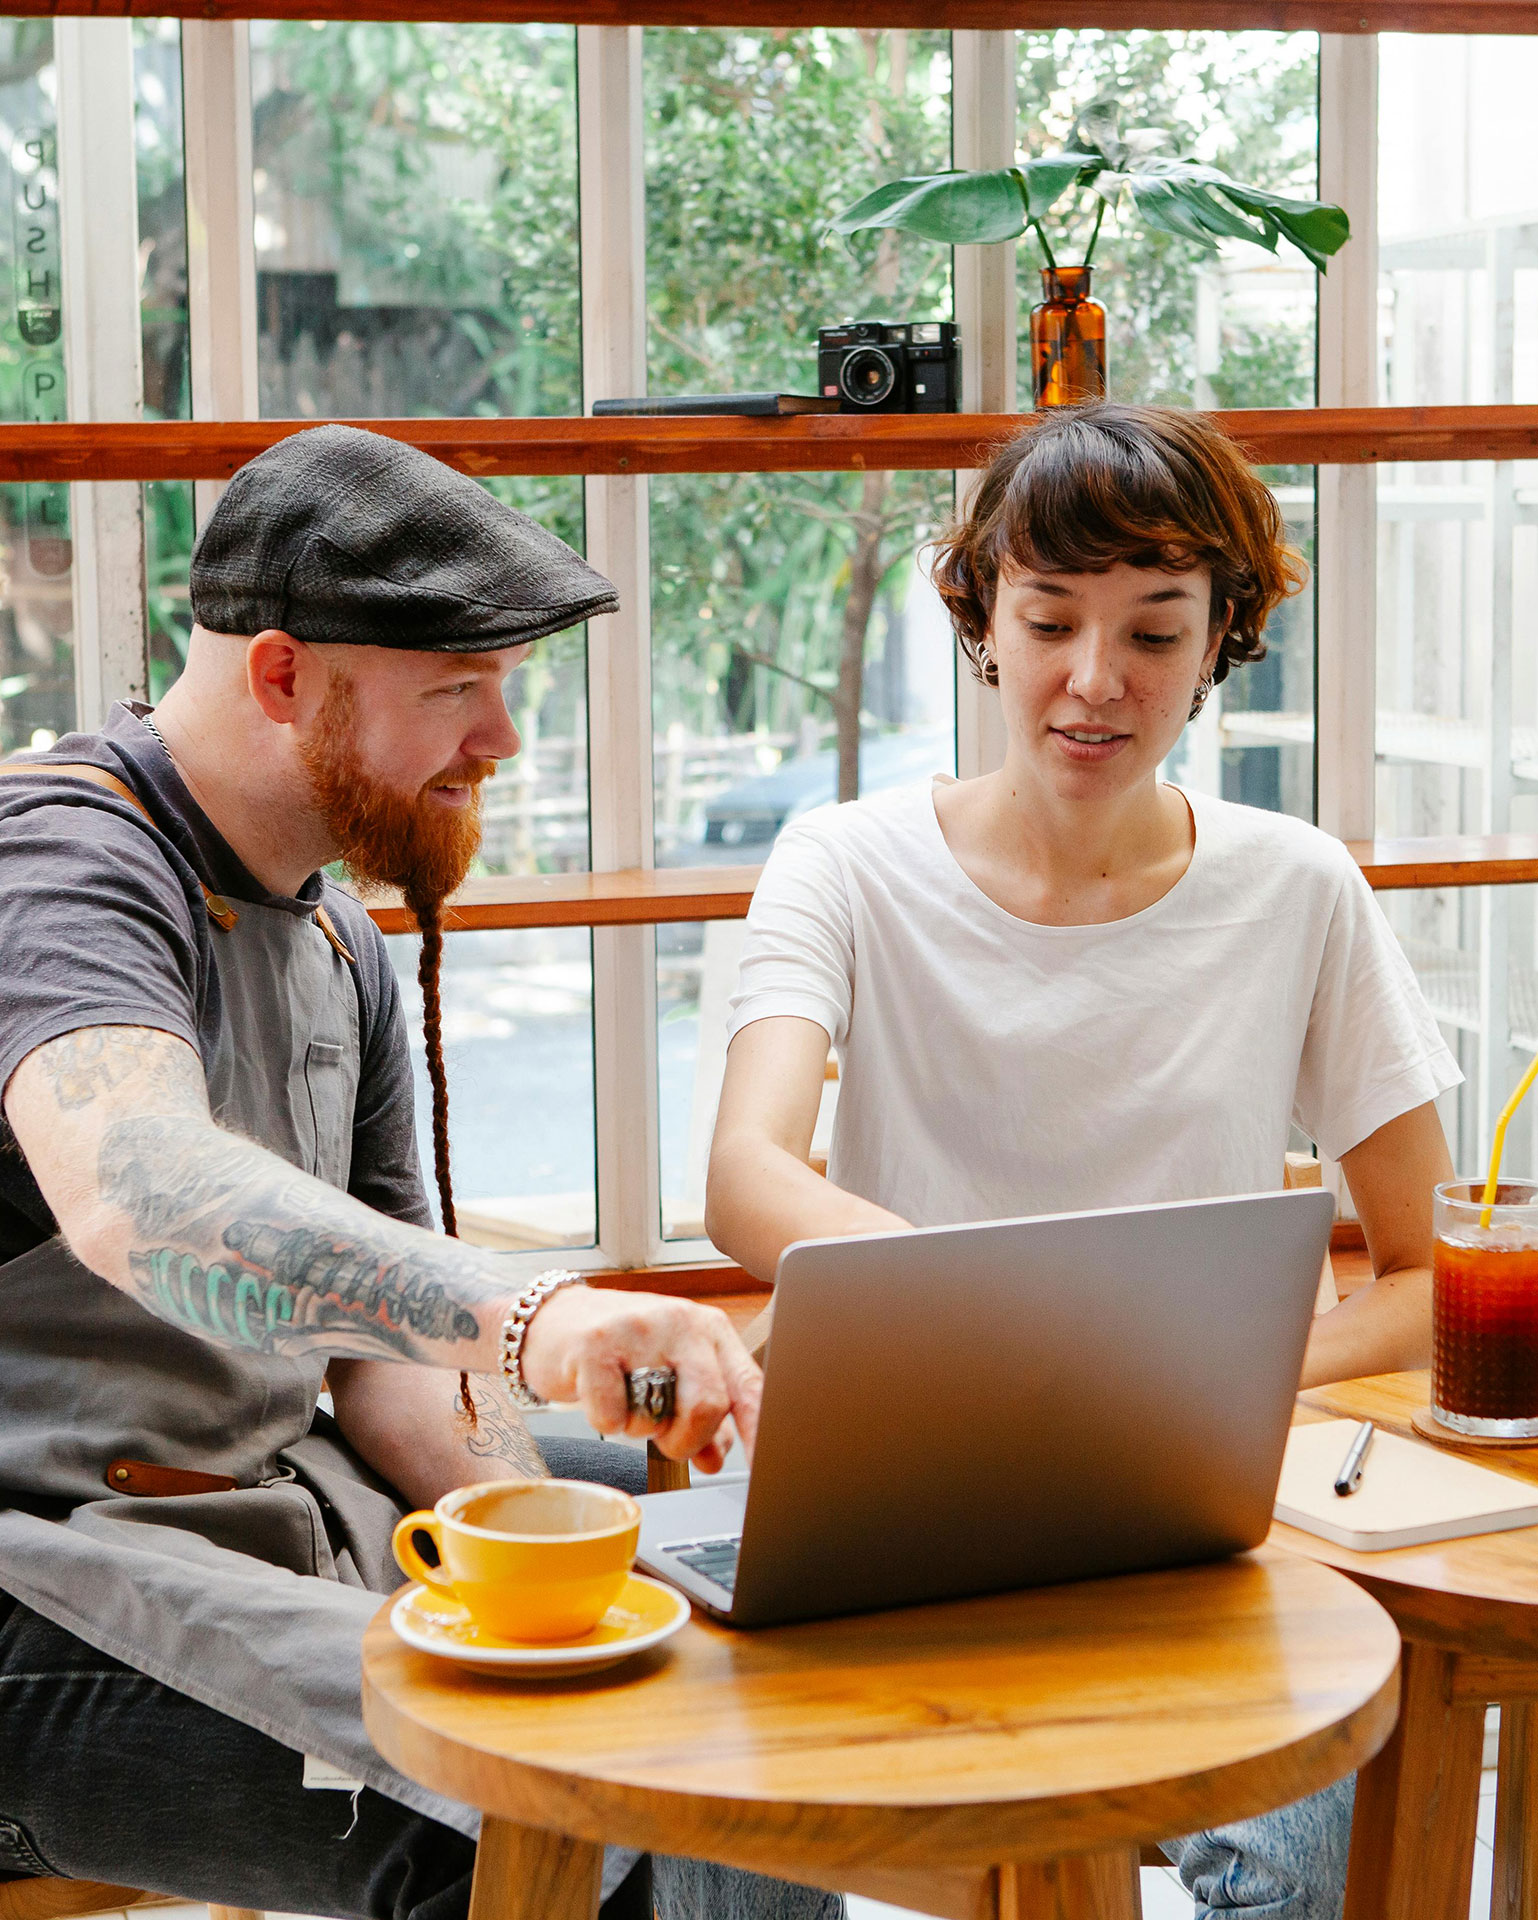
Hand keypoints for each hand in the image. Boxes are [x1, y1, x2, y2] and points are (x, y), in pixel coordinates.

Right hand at [519, 1286, 761, 1471]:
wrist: (553, 1320)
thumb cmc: (622, 1350)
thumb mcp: (671, 1373)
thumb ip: (701, 1413)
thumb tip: (718, 1457)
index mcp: (710, 1330)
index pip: (750, 1387)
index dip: (760, 1434)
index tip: (769, 1473)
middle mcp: (681, 1322)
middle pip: (710, 1405)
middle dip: (687, 1439)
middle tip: (666, 1438)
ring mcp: (638, 1329)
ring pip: (659, 1415)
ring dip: (641, 1428)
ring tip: (628, 1400)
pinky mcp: (595, 1345)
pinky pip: (613, 1416)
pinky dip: (607, 1422)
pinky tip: (600, 1396)